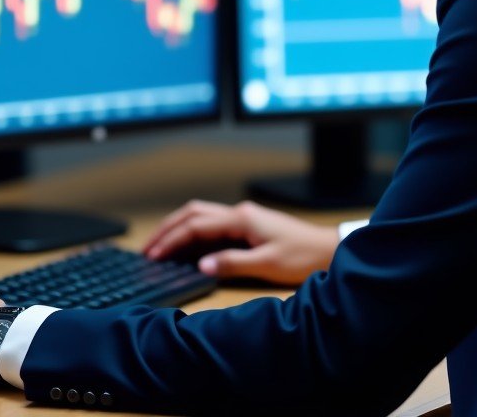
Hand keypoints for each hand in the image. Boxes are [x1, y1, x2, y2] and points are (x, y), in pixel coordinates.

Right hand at [142, 199, 339, 285]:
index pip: (197, 225)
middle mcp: (240, 212)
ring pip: (202, 215)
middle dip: (169, 228)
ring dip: (179, 227)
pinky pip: (213, 223)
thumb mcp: (267, 264)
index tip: (154, 254)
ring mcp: (244, 217)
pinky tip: (187, 246)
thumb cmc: (302, 256)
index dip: (172, 239)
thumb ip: (233, 263)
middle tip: (148, 248)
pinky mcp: (248, 224)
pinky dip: (194, 231)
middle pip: (194, 213)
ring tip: (161, 245)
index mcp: (242, 218)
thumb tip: (201, 264)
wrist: (328, 249)